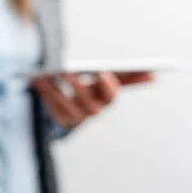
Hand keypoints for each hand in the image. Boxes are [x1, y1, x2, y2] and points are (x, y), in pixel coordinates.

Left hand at [33, 72, 153, 127]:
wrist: (70, 111)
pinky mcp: (61, 121)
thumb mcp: (104, 81)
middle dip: (78, 87)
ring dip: (57, 90)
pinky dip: (45, 94)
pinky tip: (38, 80)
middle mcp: (93, 111)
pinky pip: (52, 109)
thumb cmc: (90, 91)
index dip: (108, 86)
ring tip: (47, 74)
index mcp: (105, 100)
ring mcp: (77, 118)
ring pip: (67, 106)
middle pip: (88, 103)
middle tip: (66, 71)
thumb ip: (126, 78)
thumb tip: (153, 75)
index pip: (111, 96)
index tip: (103, 72)